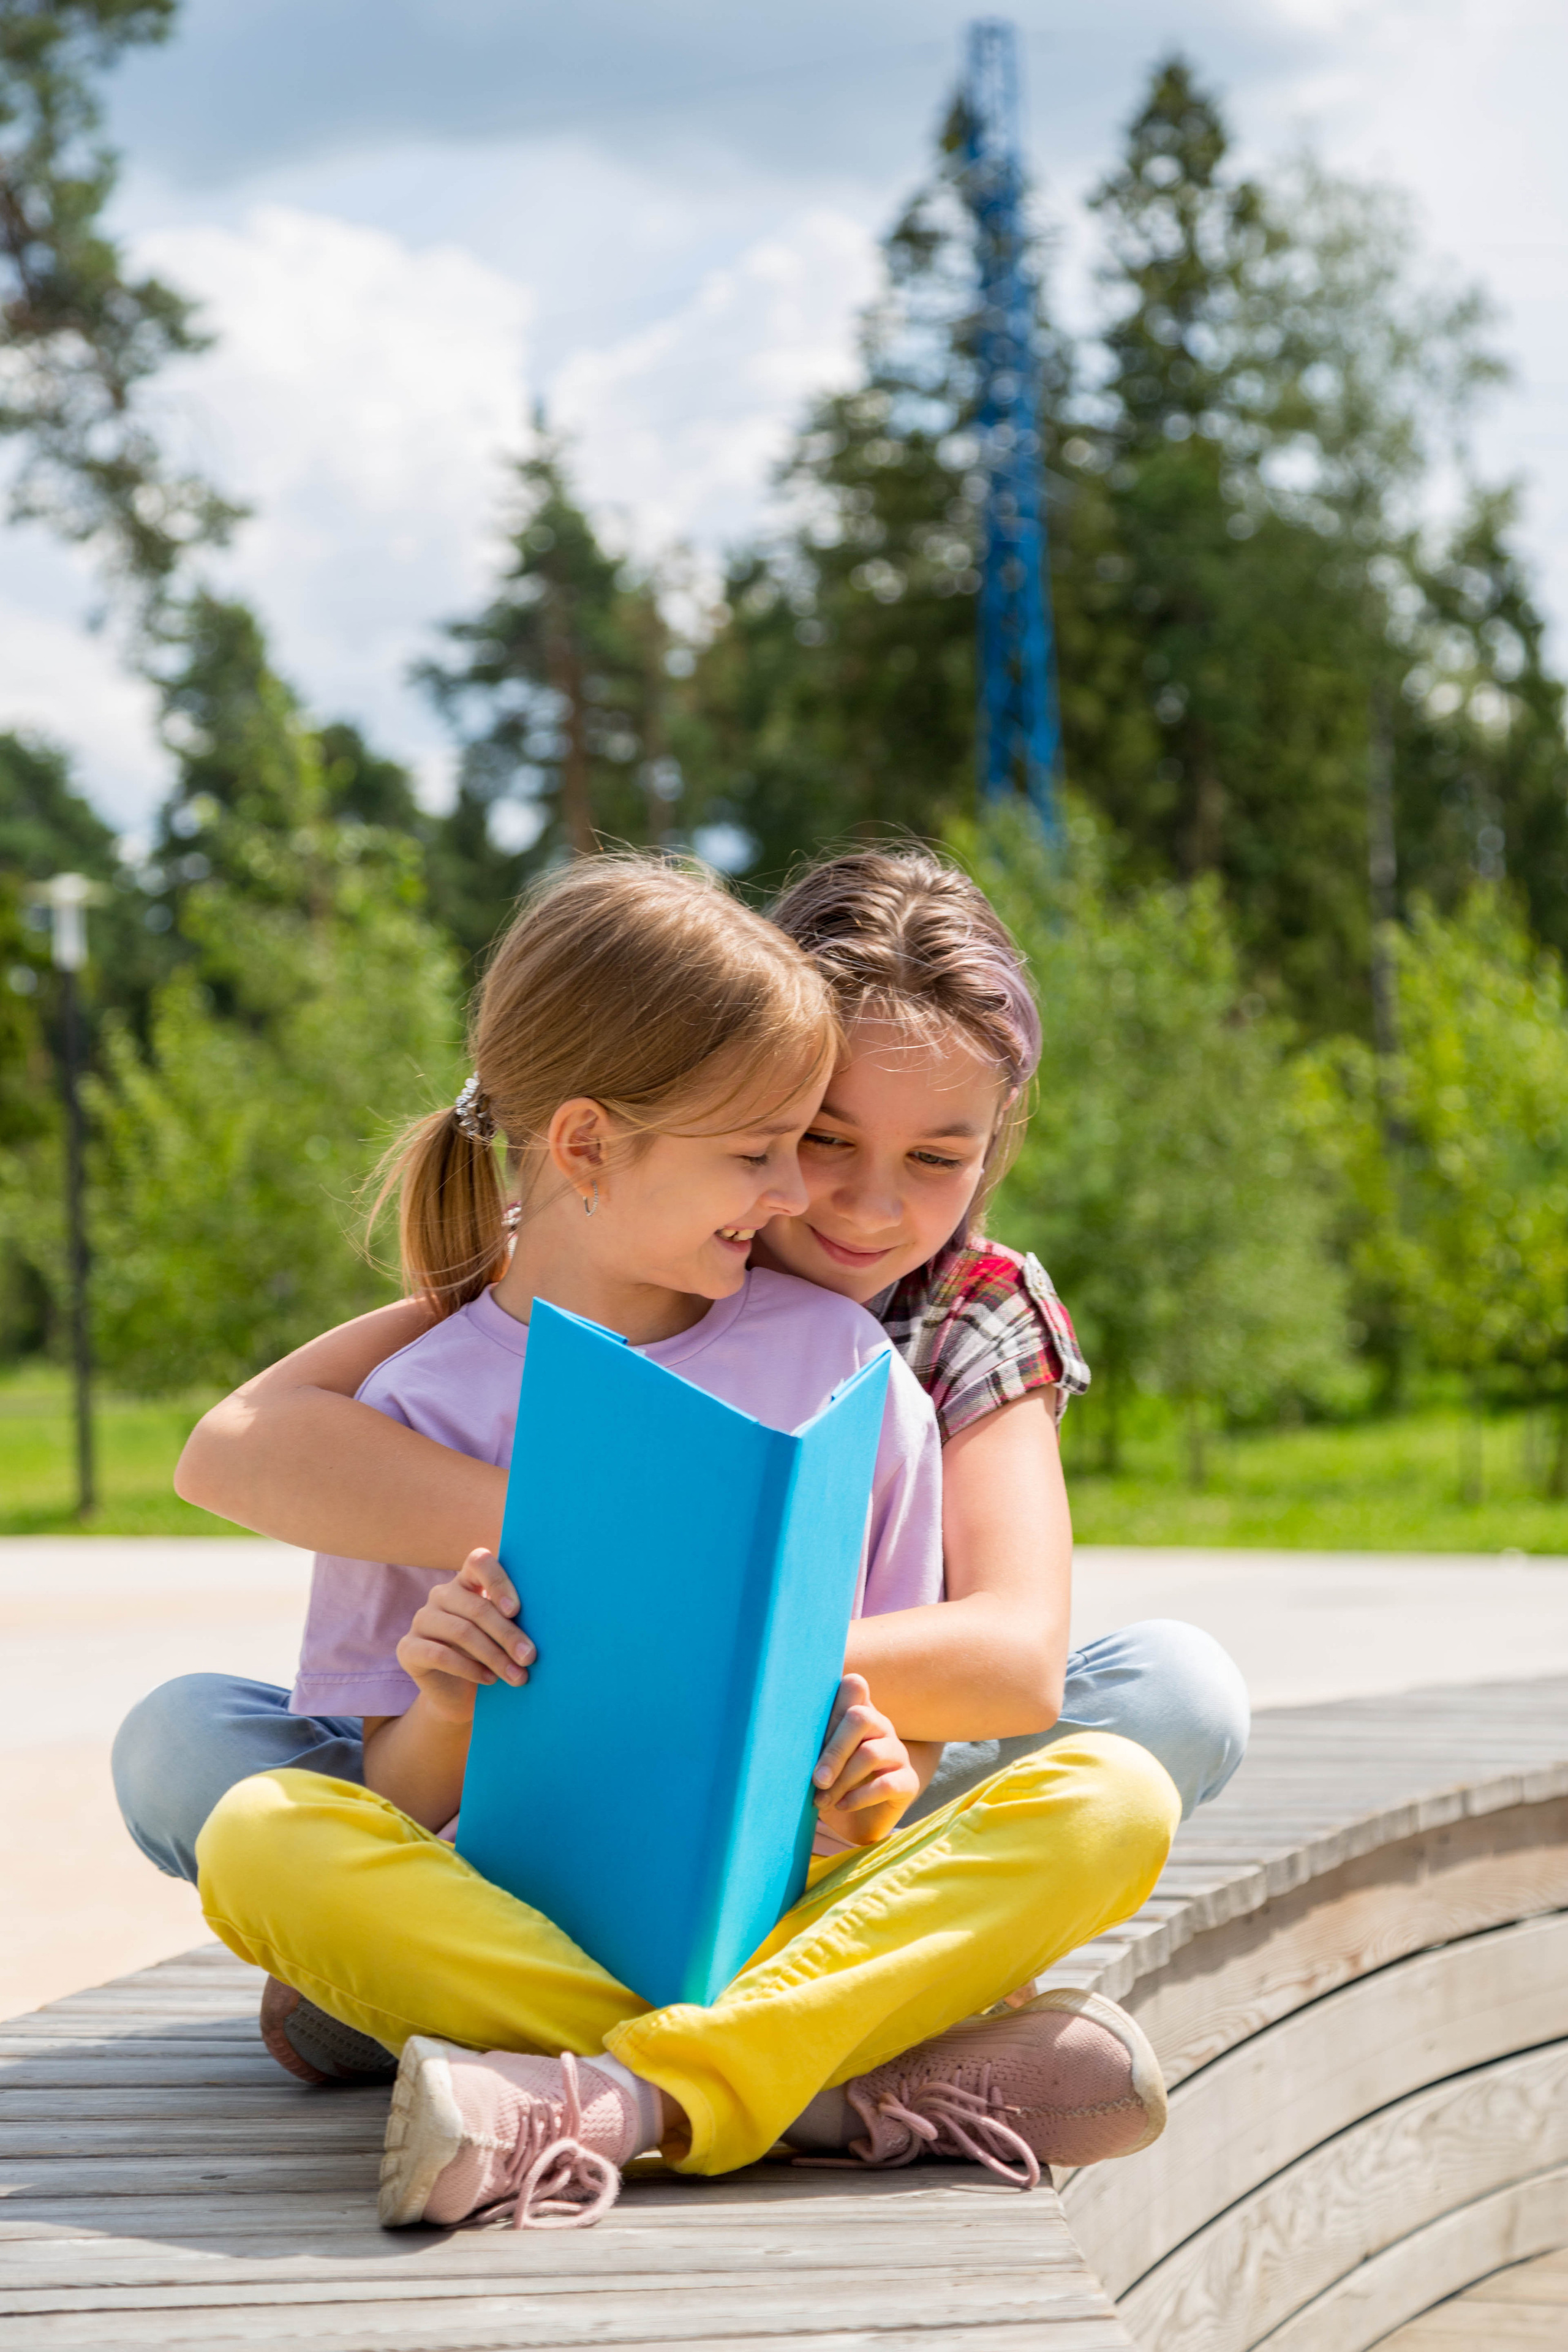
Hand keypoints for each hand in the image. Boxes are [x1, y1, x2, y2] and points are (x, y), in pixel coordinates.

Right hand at [393, 1547, 535, 1724]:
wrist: (461, 1695)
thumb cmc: (492, 1656)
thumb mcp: (505, 1634)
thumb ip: (515, 1619)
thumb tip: (551, 1620)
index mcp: (467, 1581)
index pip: (479, 1561)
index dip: (498, 1581)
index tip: (516, 1610)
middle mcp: (442, 1594)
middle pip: (476, 1607)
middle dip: (508, 1635)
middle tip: (530, 1657)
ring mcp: (422, 1619)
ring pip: (461, 1632)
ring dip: (494, 1656)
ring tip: (517, 1676)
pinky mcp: (408, 1647)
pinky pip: (440, 1654)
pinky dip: (469, 1668)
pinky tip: (489, 1680)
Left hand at [810, 1672, 918, 1850]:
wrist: (858, 1823)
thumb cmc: (832, 1784)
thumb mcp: (817, 1762)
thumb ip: (809, 1744)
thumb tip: (775, 1740)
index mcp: (859, 1714)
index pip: (854, 1685)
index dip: (833, 1701)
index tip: (810, 1732)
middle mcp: (881, 1727)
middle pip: (860, 1717)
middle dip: (833, 1751)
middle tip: (816, 1780)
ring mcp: (898, 1753)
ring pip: (870, 1753)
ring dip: (842, 1780)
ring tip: (823, 1800)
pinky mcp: (908, 1781)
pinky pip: (887, 1784)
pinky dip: (859, 1797)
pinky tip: (843, 1806)